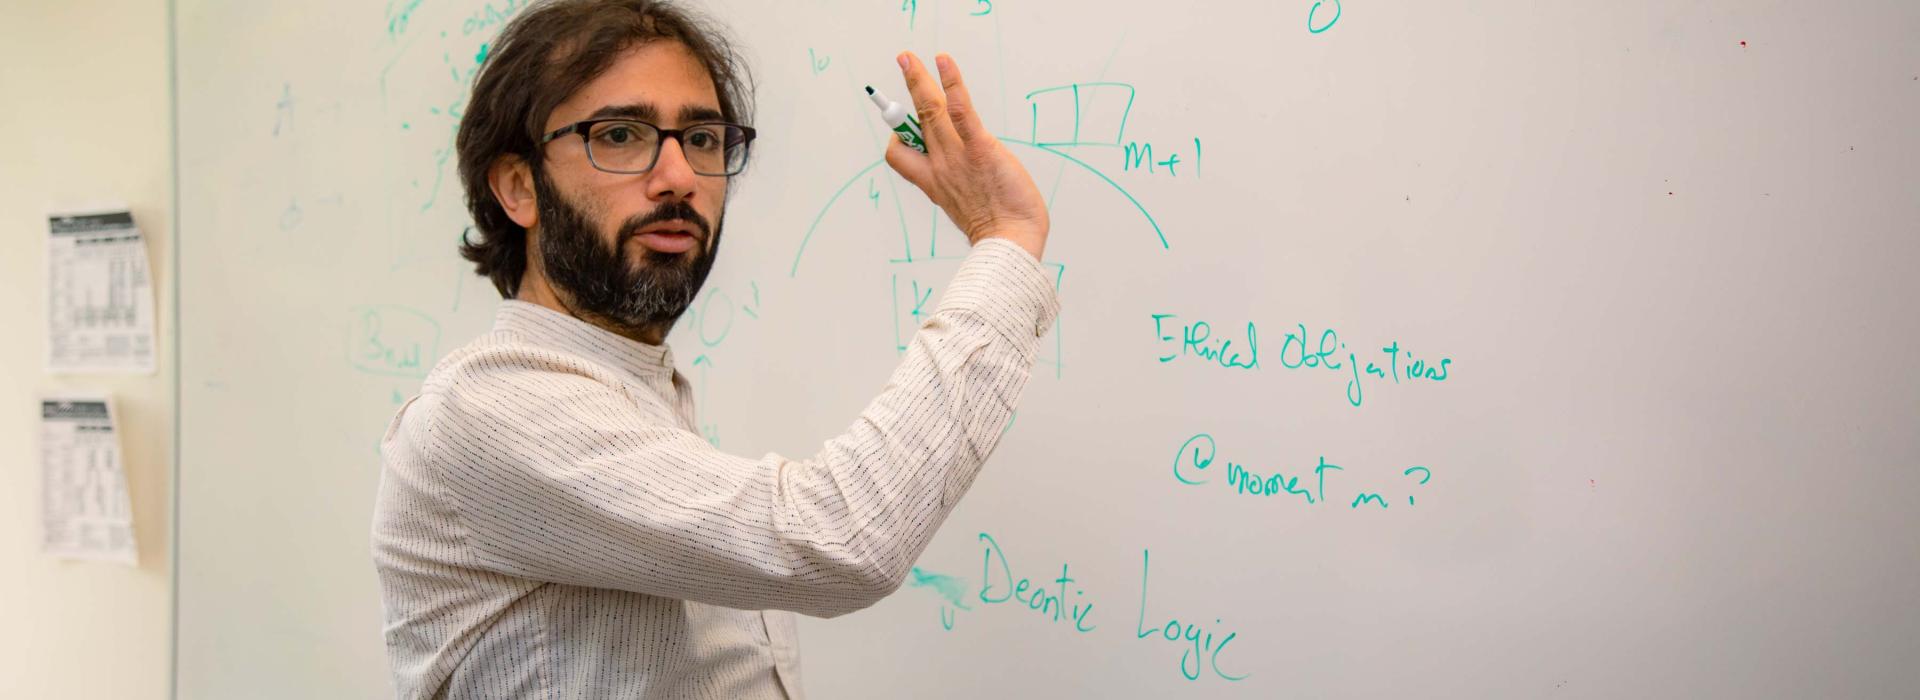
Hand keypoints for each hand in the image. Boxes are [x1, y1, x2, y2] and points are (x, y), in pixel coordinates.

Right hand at [884, 52, 1049, 260]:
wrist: (1011, 242)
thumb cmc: (998, 227)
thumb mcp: (967, 203)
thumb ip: (961, 181)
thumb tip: (967, 169)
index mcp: (933, 181)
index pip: (900, 154)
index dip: (899, 137)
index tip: (903, 127)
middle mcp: (939, 166)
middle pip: (912, 121)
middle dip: (906, 88)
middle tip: (903, 61)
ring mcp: (956, 156)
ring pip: (929, 111)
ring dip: (918, 80)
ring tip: (909, 57)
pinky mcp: (979, 149)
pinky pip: (960, 112)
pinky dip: (951, 85)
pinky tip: (944, 63)